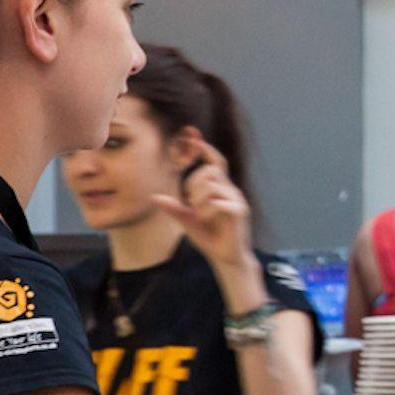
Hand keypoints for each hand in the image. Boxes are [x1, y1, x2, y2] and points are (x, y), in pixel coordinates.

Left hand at [152, 128, 252, 272]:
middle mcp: (230, 190)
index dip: (206, 149)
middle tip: (191, 203)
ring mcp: (237, 200)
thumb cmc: (208, 236)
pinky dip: (207, 210)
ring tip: (199, 214)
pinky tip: (206, 219)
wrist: (226, 257)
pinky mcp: (240, 212)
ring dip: (199, 199)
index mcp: (219, 188)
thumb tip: (154, 197)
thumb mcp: (187, 220)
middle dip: (193, 184)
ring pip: (212, 184)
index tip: (194, 137)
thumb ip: (174, 208)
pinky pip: (220, 202)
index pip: (215, 162)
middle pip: (209, 171)